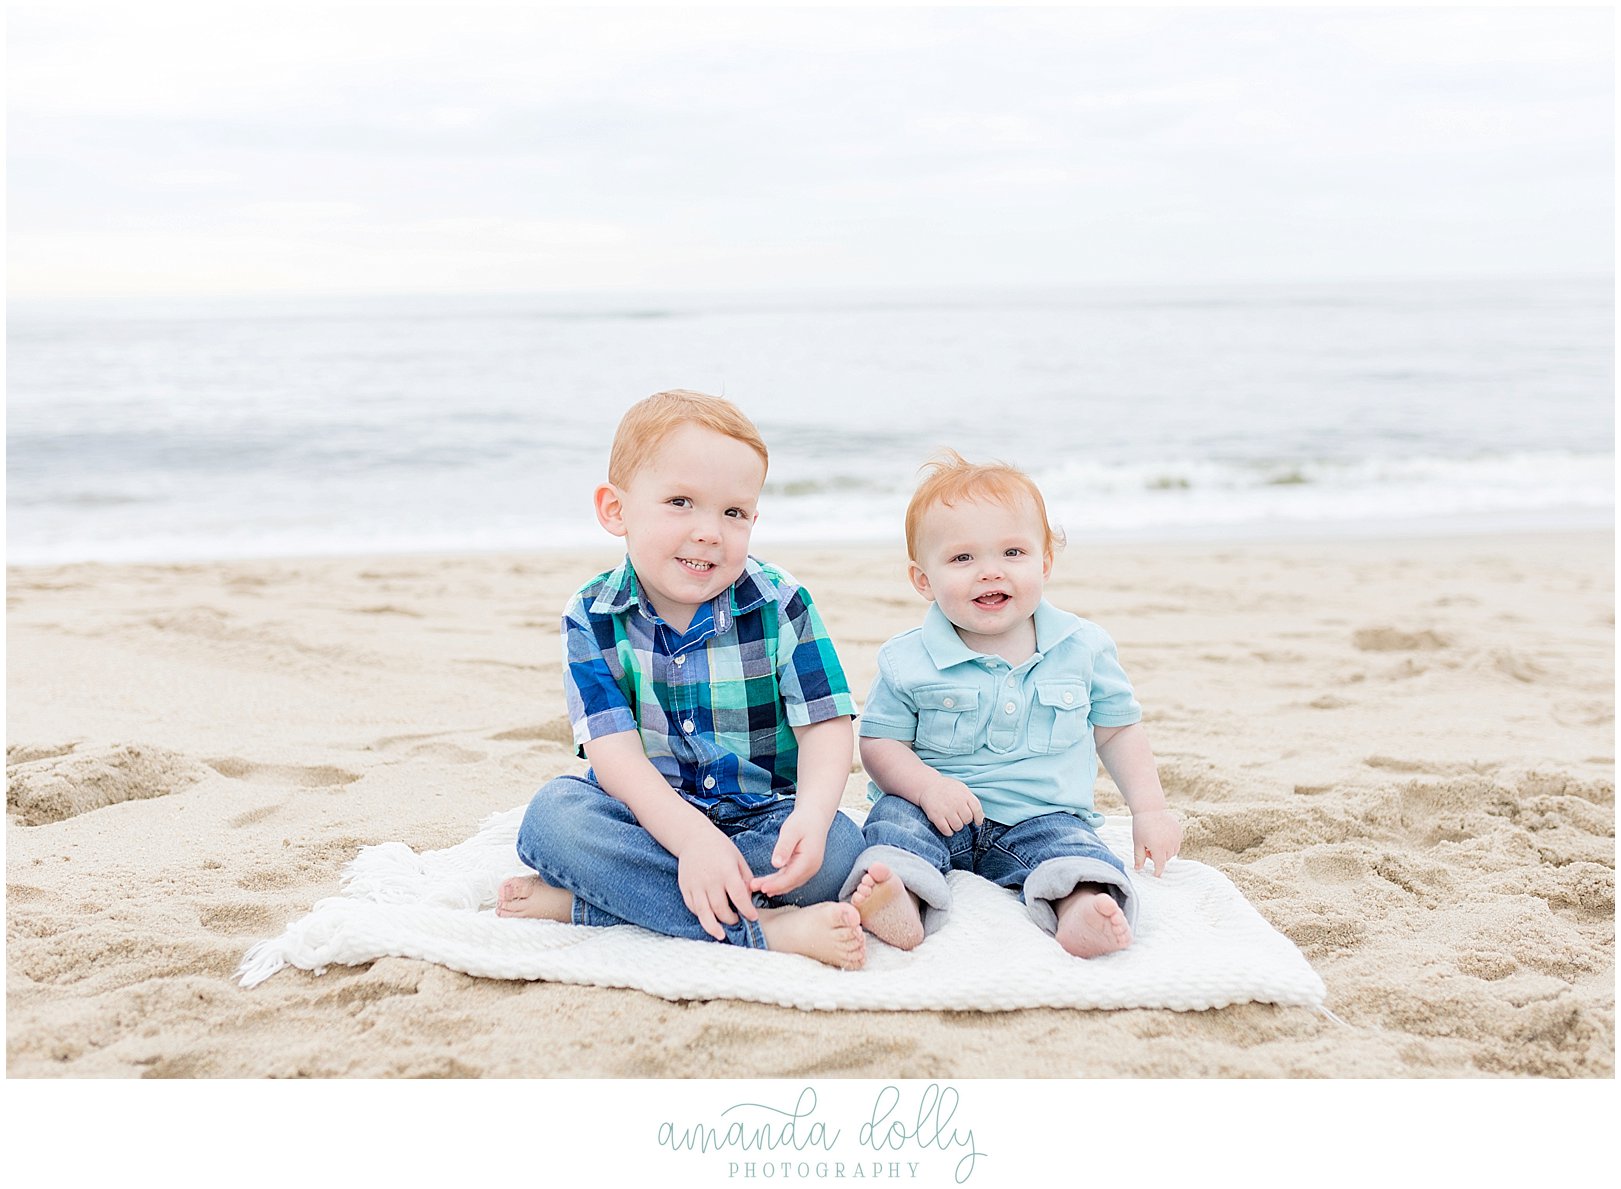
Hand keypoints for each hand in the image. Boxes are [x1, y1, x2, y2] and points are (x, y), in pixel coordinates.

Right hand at [675, 824, 758, 939]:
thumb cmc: (720, 848)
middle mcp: (710, 880)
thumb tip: (749, 898)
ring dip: (714, 927)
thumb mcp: (738, 858)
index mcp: (727, 872)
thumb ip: (746, 878)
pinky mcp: (685, 888)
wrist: (693, 838)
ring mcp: (696, 885)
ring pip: (704, 913)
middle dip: (731, 919)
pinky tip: (709, 918)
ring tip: (721, 934)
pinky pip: (693, 907)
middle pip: (721, 909)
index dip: (747, 911)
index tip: (753, 917)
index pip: (739, 897)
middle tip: (737, 920)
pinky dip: (701, 916)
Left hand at [750, 807, 829, 897]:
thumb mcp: (791, 831)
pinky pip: (791, 877)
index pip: (791, 877)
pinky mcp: (805, 867)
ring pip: (790, 882)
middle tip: (752, 887)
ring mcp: (809, 869)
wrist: (815, 817)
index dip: (776, 884)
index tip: (761, 887)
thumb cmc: (803, 821)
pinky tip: (768, 884)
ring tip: (756, 886)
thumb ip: (784, 847)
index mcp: (809, 860)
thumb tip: (776, 864)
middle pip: (789, 882)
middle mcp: (811, 868)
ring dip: (774, 886)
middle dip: (771, 887)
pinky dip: (779, 881)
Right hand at [918, 775, 983, 835]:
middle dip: (964, 821)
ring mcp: (946, 809)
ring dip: (956, 827)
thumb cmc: (948, 789)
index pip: (977, 810)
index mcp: (964, 795)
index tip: (977, 822)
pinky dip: (948, 832)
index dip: (978, 818)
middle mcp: (956, 802)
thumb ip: (972, 801)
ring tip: (953, 822)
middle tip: (959, 818)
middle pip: (967, 819)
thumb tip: (981, 817)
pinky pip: (946, 830)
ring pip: (958, 826)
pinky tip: (947, 828)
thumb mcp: (962, 789)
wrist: (928, 785)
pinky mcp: (936, 816)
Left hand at [1132, 808, 1182, 875]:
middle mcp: (1169, 843)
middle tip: (1148, 847)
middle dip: (1158, 856)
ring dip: (1165, 850)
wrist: (1150, 809)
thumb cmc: (1141, 826)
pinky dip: (1170, 843)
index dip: (1158, 871)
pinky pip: (1177, 843)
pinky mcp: (1179, 831)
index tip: (1156, 874)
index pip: (1160, 864)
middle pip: (1166, 858)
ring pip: (1173, 851)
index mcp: (1158, 847)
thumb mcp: (1137, 843)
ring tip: (1155, 841)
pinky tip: (1162, 835)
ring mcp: (1176, 837)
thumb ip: (1139, 857)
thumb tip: (1138, 869)